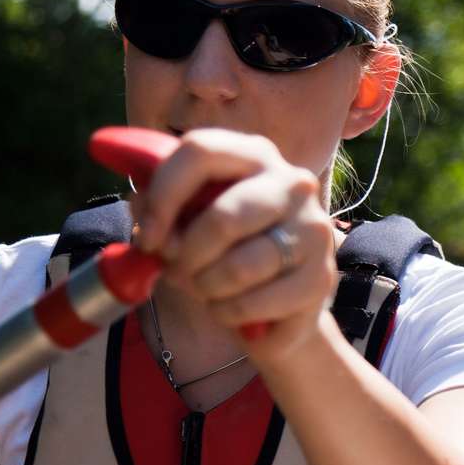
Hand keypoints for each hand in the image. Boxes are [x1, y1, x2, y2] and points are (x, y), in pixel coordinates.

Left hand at [131, 128, 338, 360]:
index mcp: (254, 154)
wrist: (276, 310)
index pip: (200, 151)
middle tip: (177, 272)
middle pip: (223, 218)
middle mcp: (293, 183)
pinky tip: (231, 311)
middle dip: (187, 256)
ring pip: (240, 267)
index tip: (147, 236)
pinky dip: (228, 314)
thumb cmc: (224, 255)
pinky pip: (255, 302)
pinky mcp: (322, 277)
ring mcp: (314, 230)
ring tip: (206, 291)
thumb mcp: (185, 224)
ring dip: (207, 288)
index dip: (163, 196)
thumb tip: (141, 208)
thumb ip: (158, 209)